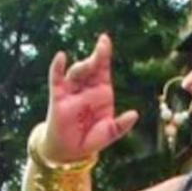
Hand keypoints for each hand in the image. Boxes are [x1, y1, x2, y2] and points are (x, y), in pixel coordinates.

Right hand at [41, 34, 138, 161]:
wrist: (72, 151)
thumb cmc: (92, 137)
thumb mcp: (111, 132)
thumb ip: (122, 124)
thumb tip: (135, 114)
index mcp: (102, 91)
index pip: (103, 68)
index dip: (104, 53)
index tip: (105, 40)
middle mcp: (87, 88)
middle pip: (91, 67)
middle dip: (97, 56)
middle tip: (103, 46)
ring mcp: (72, 91)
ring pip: (76, 72)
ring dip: (83, 66)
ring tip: (90, 62)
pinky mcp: (58, 98)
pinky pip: (56, 79)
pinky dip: (57, 67)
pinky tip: (61, 57)